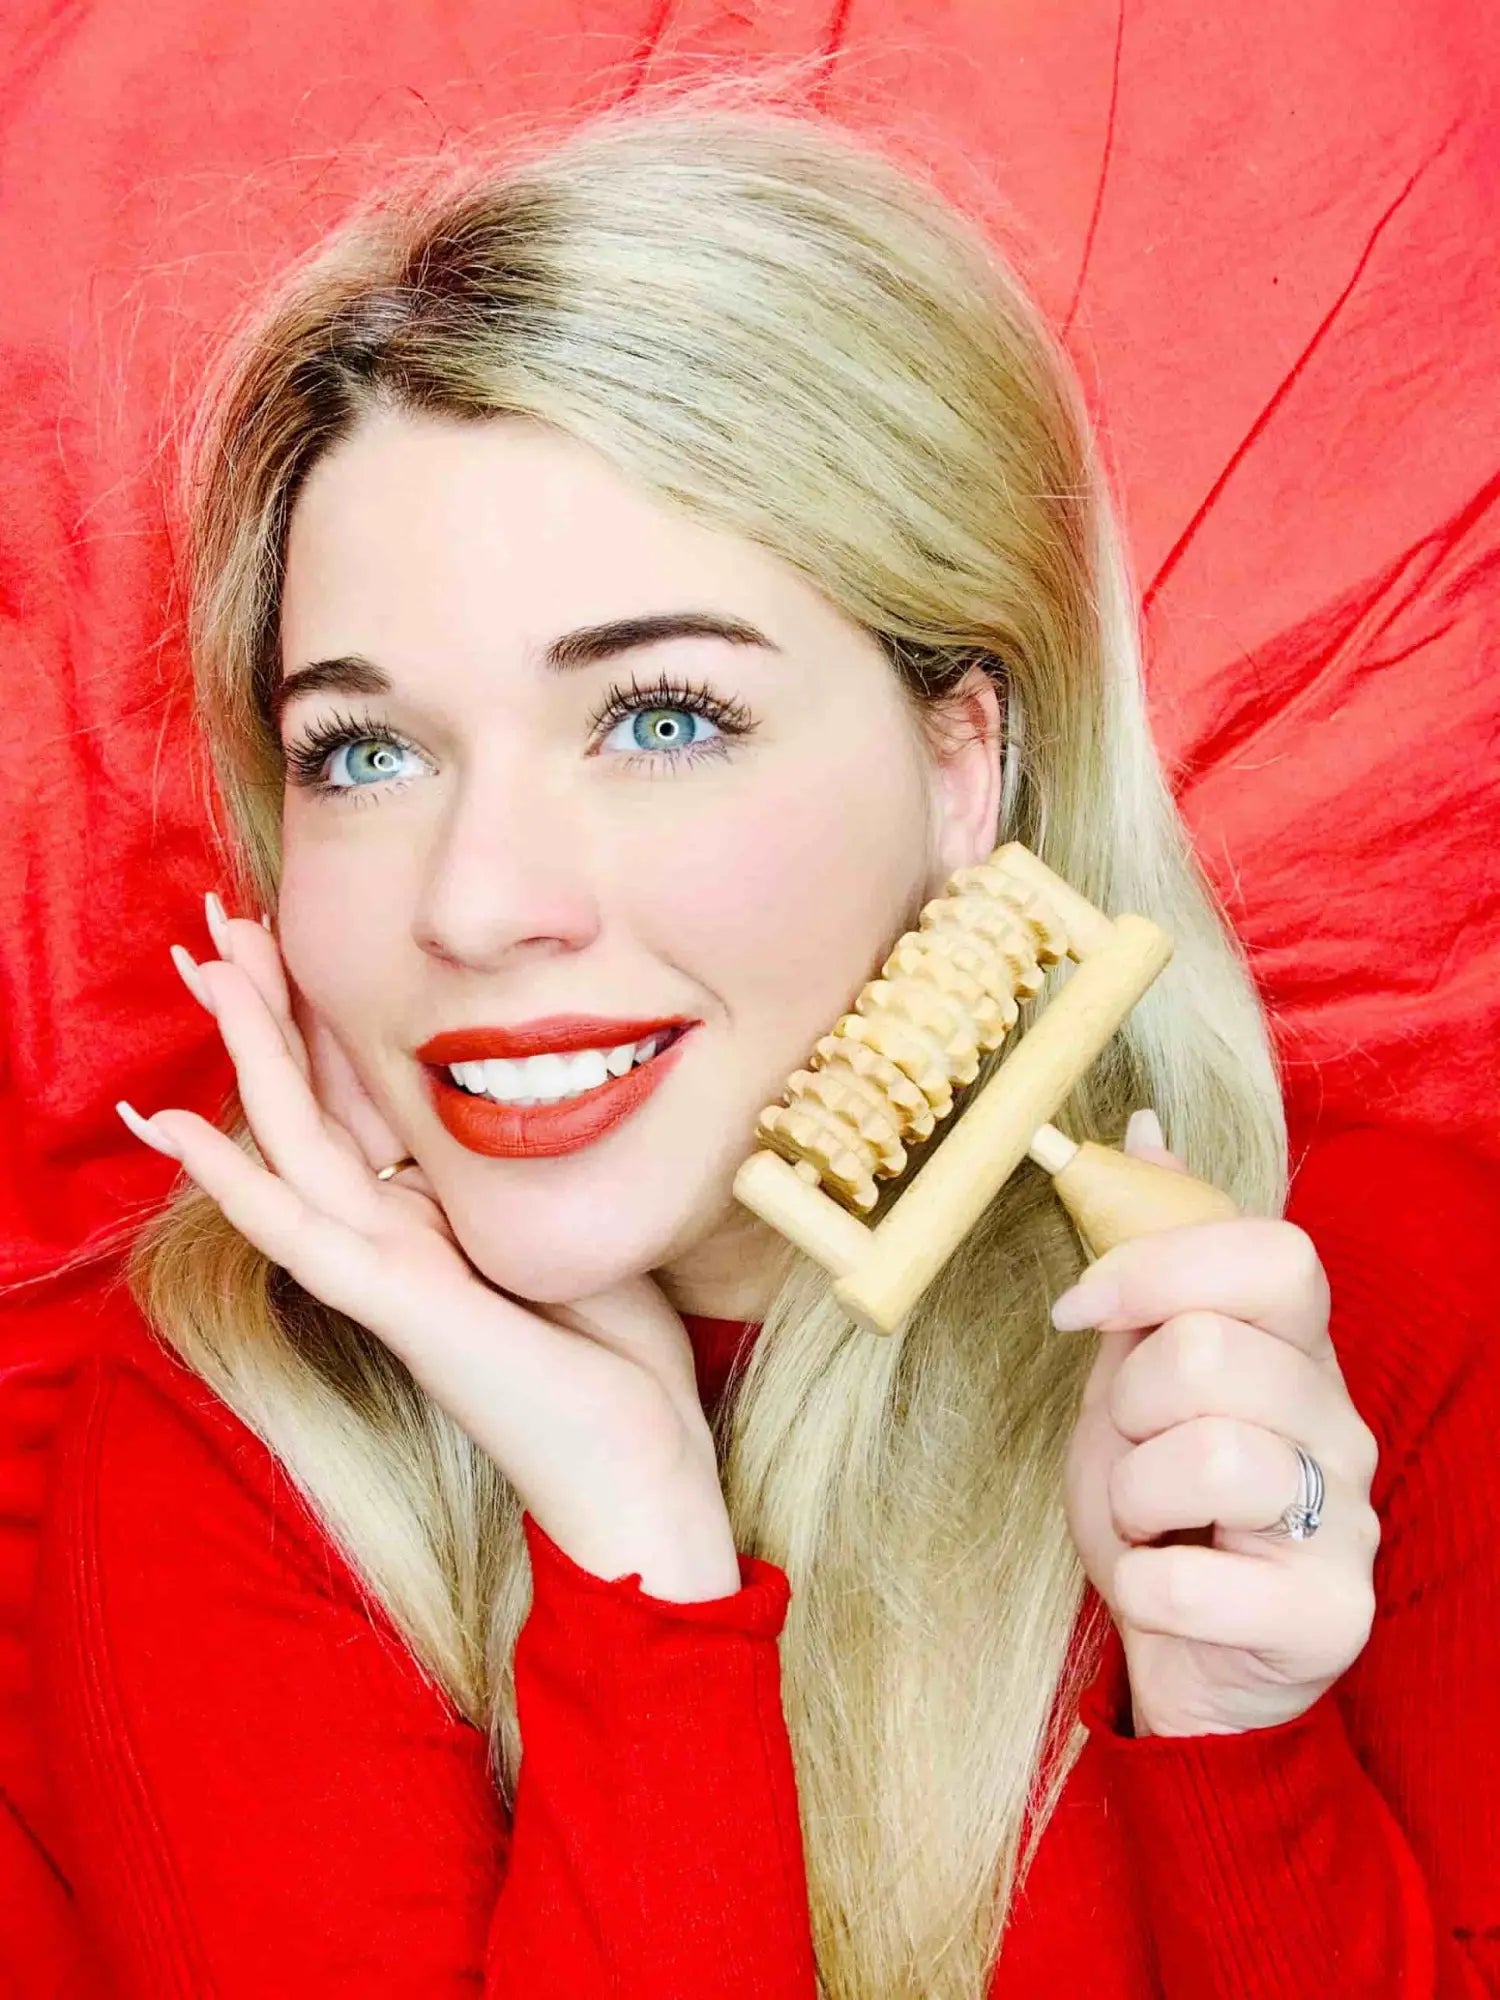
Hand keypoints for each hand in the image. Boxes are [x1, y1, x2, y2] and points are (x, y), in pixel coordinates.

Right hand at [117, 900, 737, 1591]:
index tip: (277, 935)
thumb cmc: (616, 1352)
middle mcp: (391, 1234)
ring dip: (246, 1055)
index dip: (313, 1017)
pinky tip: (184, 1127)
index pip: (354, 1097)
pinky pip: (302, 1232)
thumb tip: (531, 1087)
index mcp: (428, 1213)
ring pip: (291, 1144)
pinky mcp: (399, 1306)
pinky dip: (237, 1180)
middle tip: (211, 925)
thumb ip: (521, 1170)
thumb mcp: (570, 1224)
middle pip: (307, 1104)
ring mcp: (386, 1271)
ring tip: (198, 971)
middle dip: (262, 1011)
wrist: (635, 1465)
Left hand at [1056, 1111, 1380, 1737]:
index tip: (1079, 1310)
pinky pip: (1191, 1582)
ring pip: (1213, 1456)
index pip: (1271, 1253)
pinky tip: (1165, 1591)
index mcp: (1295, 1351)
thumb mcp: (1133, 1373)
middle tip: (1131, 1455)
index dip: (1156, 1268)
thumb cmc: (1159, 1507)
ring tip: (1146, 1525)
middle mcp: (1340, 1424)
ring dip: (1133, 1497)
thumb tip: (1144, 1128)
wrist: (1186, 1655)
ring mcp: (1347, 1521)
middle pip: (1213, 1351)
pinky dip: (1143, 1588)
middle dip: (1128, 1406)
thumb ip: (1146, 1262)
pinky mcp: (1331, 1616)